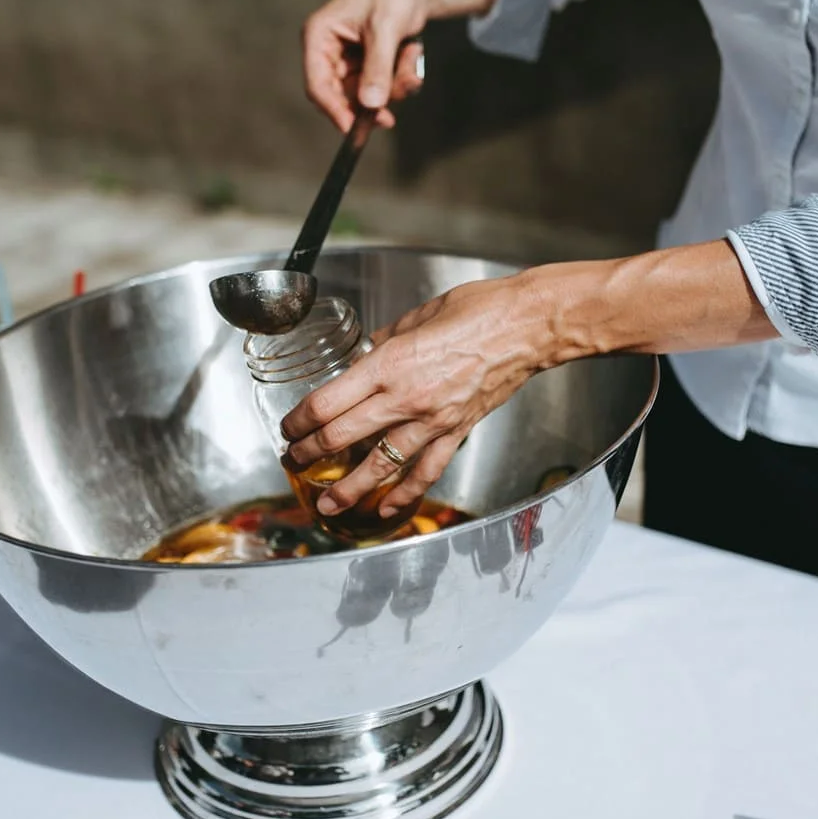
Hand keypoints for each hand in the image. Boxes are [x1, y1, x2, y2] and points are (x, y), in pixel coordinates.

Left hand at [280, 274, 553, 518]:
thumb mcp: (417, 316)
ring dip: (348, 488)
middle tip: (293, 460)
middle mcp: (406, 397)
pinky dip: (404, 494)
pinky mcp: (457, 432)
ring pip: (380, 465)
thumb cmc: (478, 310)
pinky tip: (387, 508)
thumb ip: (386, 342)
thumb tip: (367, 355)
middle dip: (310, 454)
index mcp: (389, 363)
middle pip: (342, 437)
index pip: (328, 403)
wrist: (528, 327)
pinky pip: (425, 472)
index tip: (289, 426)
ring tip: (327, 504)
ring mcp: (432, 420)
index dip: (300, 420)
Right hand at [302, 0, 497, 131]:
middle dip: (372, 102)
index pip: (317, 84)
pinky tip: (412, 53)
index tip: (352, 129)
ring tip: (410, 60)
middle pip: (343, 96)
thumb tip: (370, 105)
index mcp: (320, 36)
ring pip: (368, 95)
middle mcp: (330, 50)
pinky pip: (384, 87)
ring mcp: (351, 59)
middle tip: (389, 118)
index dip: (333, 109)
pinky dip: (401, 77)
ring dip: (394, 87)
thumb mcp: (384, 29)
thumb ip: (377, 68)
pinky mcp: (370, 64)